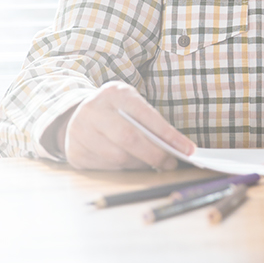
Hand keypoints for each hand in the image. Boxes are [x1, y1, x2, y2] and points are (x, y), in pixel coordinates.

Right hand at [57, 81, 195, 169]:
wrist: (77, 115)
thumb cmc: (115, 111)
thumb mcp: (130, 105)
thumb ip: (149, 122)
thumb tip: (175, 148)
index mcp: (114, 93)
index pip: (146, 115)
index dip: (169, 135)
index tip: (188, 150)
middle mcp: (93, 110)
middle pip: (129, 139)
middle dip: (155, 155)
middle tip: (170, 163)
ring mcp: (80, 132)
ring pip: (118, 158)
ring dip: (140, 164)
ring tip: (151, 163)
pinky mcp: (75, 153)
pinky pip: (107, 168)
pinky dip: (123, 169)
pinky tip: (130, 164)